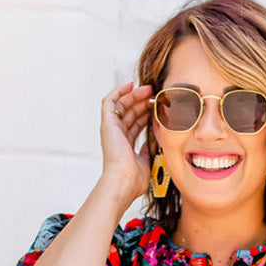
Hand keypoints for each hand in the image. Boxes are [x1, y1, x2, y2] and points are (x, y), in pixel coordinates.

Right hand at [99, 80, 153, 205]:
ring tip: (148, 89)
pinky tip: (130, 84)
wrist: (123, 181)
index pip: (135, 124)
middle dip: (142, 102)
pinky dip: (118, 91)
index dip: (146, 114)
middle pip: (129, 113)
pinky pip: (110, 101)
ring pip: (122, 105)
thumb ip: (148, 152)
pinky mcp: (107, 123)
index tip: (158, 107)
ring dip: (134, 95)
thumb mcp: (146, 164)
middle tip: (155, 94)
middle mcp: (116, 136)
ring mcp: (111, 129)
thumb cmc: (132, 180)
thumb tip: (152, 144)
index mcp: (124, 146)